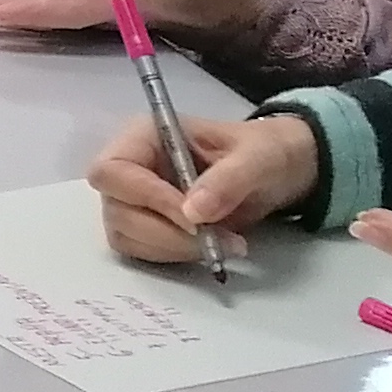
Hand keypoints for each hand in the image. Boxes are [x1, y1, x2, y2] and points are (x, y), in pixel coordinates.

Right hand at [91, 112, 320, 265]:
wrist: (278, 172)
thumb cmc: (264, 152)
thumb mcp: (258, 158)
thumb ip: (228, 179)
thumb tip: (193, 213)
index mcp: (144, 136)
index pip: (113, 171)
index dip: (145, 198)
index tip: (193, 219)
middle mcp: (129, 167)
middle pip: (117, 210)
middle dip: (166, 233)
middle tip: (216, 241)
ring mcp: (133, 199)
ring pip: (126, 235)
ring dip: (173, 248)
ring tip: (223, 244)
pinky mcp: (143, 226)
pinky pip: (141, 250)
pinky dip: (174, 256)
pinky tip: (210, 247)